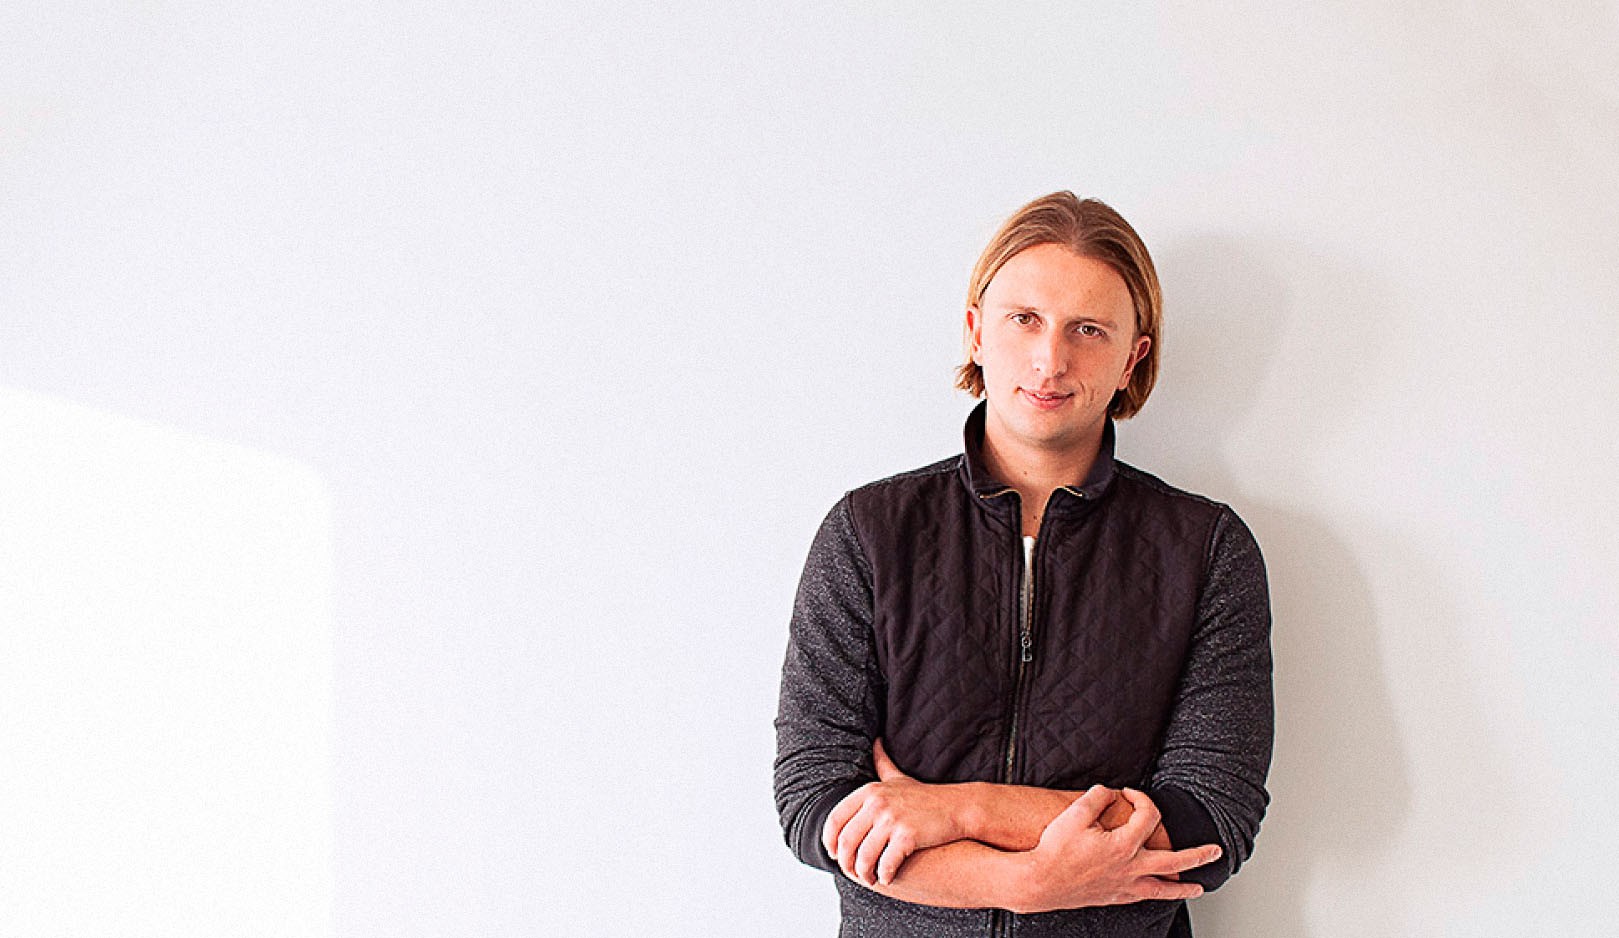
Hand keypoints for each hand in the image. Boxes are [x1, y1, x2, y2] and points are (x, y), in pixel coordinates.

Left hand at [822, 739, 967, 886]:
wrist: (957, 807)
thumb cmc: (925, 796)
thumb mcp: (899, 777)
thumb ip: (882, 762)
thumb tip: (876, 741)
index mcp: (869, 792)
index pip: (835, 819)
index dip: (829, 841)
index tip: (834, 854)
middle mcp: (877, 804)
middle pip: (847, 841)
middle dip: (846, 863)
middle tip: (852, 873)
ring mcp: (892, 819)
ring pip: (864, 856)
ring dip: (863, 874)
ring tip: (869, 880)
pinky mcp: (907, 836)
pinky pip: (886, 864)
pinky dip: (883, 876)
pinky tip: (886, 879)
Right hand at [1014, 786, 1219, 912]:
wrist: (1040, 882)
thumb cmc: (1055, 850)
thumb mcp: (1074, 815)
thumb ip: (1095, 798)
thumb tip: (1108, 791)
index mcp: (1124, 845)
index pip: (1147, 816)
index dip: (1142, 798)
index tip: (1130, 793)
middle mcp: (1130, 868)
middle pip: (1174, 860)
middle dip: (1197, 855)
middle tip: (1215, 851)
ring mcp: (1123, 886)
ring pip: (1163, 888)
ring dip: (1183, 887)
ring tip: (1199, 887)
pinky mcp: (1113, 897)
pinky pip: (1142, 897)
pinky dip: (1156, 895)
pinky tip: (1158, 893)